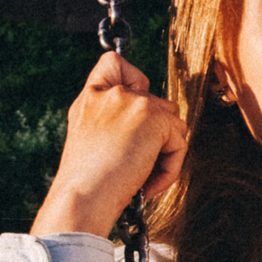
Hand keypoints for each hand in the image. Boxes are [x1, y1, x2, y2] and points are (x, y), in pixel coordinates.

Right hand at [31, 54, 191, 236]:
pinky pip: (179, 141)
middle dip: (156, 135)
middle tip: (140, 166)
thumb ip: (112, 120)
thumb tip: (148, 125)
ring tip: (143, 177)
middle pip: (156, 101)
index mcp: (91, 98)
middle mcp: (111, 93)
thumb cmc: (85, 183)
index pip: (113, 63)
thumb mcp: (89, 139)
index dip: (132, 79)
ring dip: (165, 152)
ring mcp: (133, 102)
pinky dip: (171, 167)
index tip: (136, 105)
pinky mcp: (153, 117)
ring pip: (172, 122)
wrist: (83, 197)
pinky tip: (148, 184)